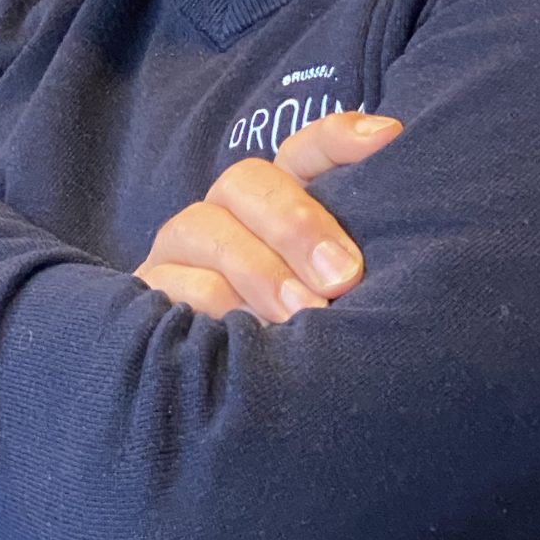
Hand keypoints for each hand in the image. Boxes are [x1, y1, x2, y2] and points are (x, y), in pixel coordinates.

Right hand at [134, 113, 402, 322]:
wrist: (208, 403)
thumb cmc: (292, 335)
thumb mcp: (328, 294)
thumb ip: (351, 256)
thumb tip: (389, 195)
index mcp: (278, 198)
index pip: (305, 149)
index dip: (340, 136)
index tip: (388, 136)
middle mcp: (226, 209)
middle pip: (248, 180)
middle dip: (296, 224)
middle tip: (342, 278)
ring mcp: (182, 247)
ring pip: (207, 228)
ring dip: (259, 272)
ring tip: (299, 318)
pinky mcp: (150, 291)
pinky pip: (172, 286)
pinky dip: (212, 308)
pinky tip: (246, 336)